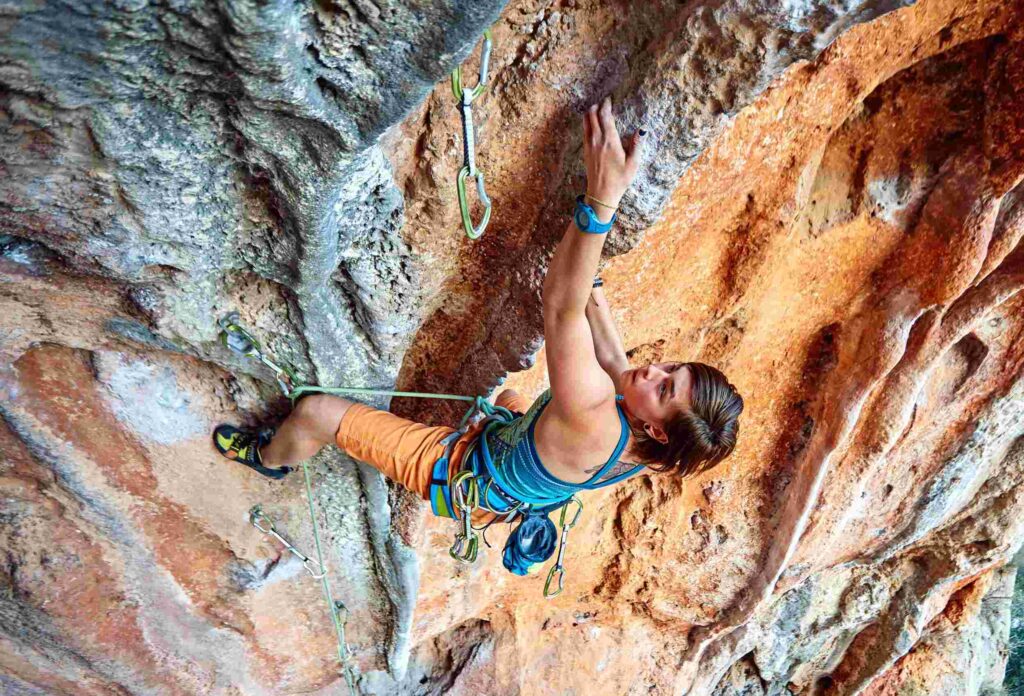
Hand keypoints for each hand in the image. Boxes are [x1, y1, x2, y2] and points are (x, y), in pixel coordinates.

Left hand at [582, 96, 643, 213]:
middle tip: (603, 102)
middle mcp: (597, 141)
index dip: (606, 105)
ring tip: (596, 109)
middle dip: (596, 106)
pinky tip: (592, 123)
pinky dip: (587, 123)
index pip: (605, 116)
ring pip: (585, 122)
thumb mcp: (633, 164)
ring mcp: (589, 145)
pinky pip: (584, 131)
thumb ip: (637, 145)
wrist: (601, 194)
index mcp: (610, 141)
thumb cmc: (619, 180)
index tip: (609, 99)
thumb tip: (642, 129)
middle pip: (592, 116)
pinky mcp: (586, 151)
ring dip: (589, 113)